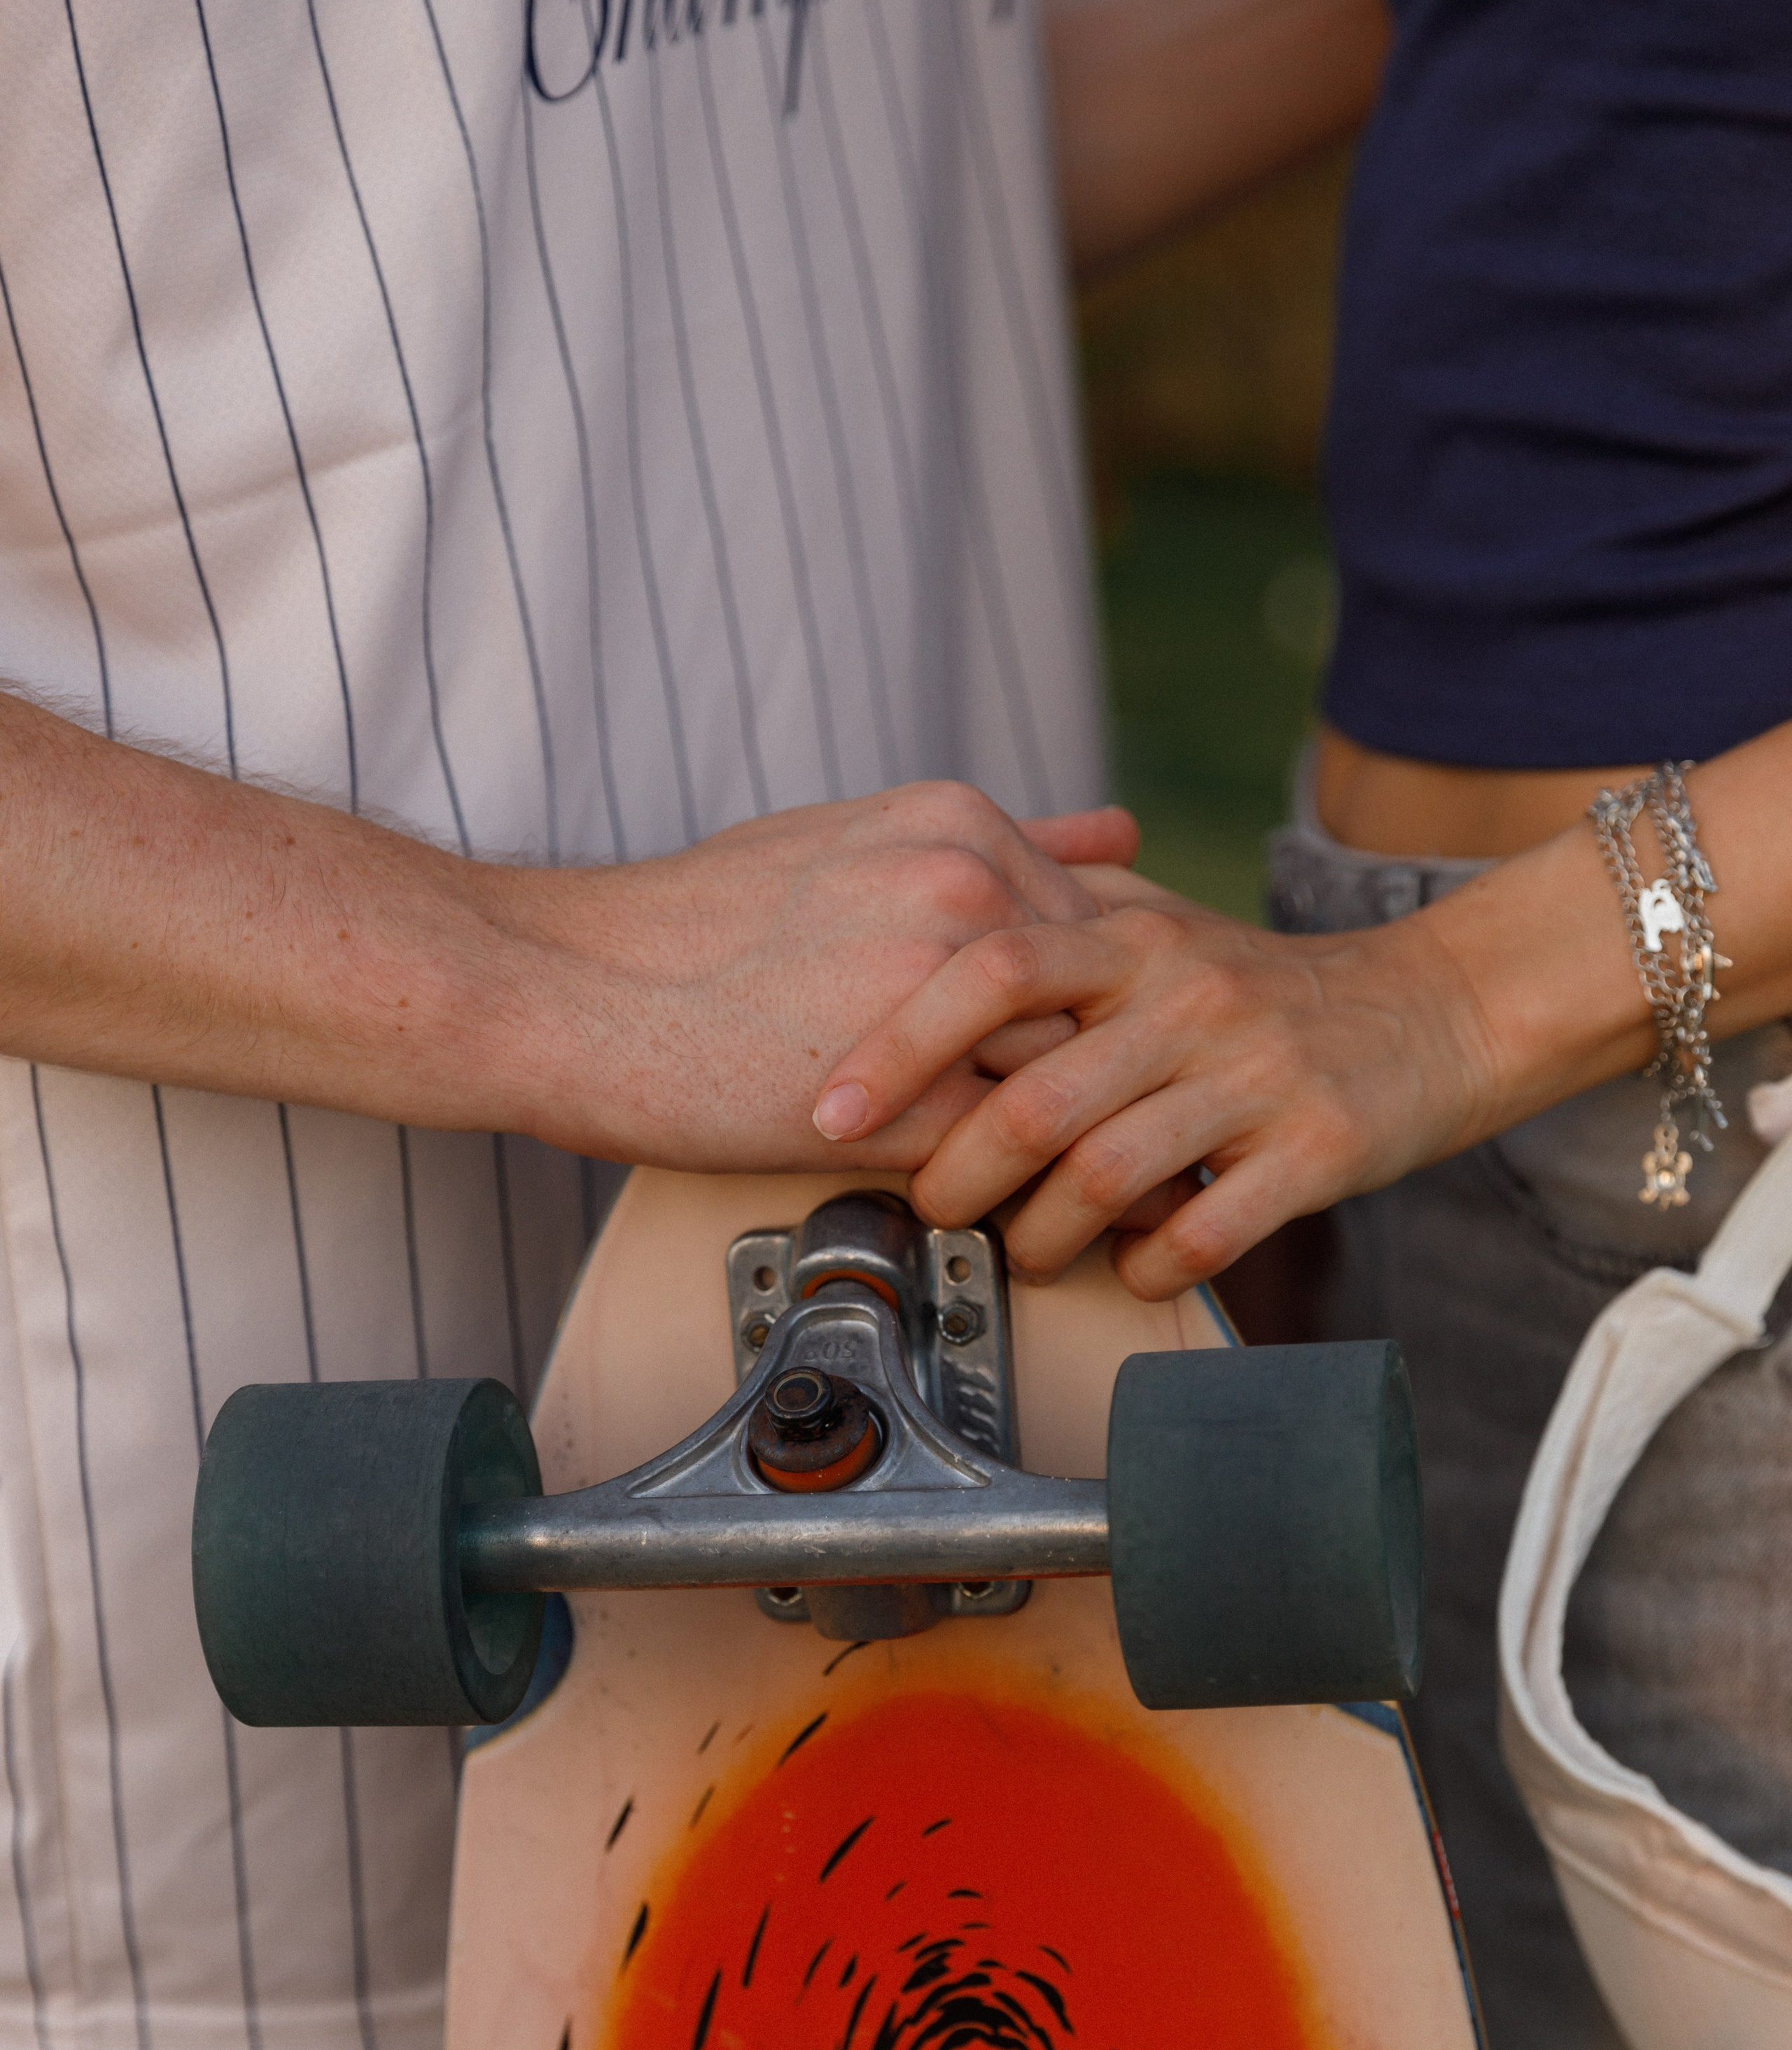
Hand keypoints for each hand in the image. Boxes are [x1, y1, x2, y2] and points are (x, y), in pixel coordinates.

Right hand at [0, 682, 1135, 1168]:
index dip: (1141, 1000)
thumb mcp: (848, 838)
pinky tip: (1046, 1223)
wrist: (564, 988)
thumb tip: (1117, 828)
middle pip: (1118, 1001)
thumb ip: (995, 840)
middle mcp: (967, 890)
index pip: (1110, 916)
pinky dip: (1035, 1197)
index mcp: (959, 826)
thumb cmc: (684, 926)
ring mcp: (940, 997)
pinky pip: (1009, 1163)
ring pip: (1080, 1085)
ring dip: (1117, 1146)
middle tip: (1195, 1128)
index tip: (1171, 1049)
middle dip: (1156, 1075)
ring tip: (1149, 1192)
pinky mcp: (902, 1101)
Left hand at [808, 866, 1497, 1296]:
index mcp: (1137, 939)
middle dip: (957, 1176)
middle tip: (929, 1209)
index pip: (991, 970)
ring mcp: (1256, 1077)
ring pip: (1104, 1180)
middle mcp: (1191, 999)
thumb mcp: (1163, 929)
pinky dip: (1144, 1268)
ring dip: (1041, 1238)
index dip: (901, 1044)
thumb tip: (909, 944)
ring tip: (1022, 1252)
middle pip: (1035, 1101)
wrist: (1438, 1010)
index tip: (833, 1111)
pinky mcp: (1316, 1151)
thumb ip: (1052, 928)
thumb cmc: (1266, 989)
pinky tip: (1130, 1268)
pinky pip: (1199, 1234)